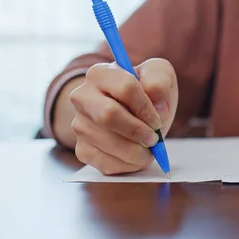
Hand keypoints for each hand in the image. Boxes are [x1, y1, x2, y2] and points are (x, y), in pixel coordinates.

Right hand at [69, 58, 177, 174]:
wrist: (134, 112)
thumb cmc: (148, 91)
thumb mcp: (159, 74)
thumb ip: (160, 81)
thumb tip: (157, 105)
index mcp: (99, 73)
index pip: (125, 88)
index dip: (146, 108)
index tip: (157, 119)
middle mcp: (82, 97)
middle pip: (109, 115)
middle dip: (137, 131)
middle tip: (154, 139)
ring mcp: (79, 124)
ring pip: (108, 142)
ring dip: (136, 151)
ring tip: (149, 149)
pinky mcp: (82, 149)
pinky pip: (104, 162)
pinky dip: (127, 165)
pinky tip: (137, 157)